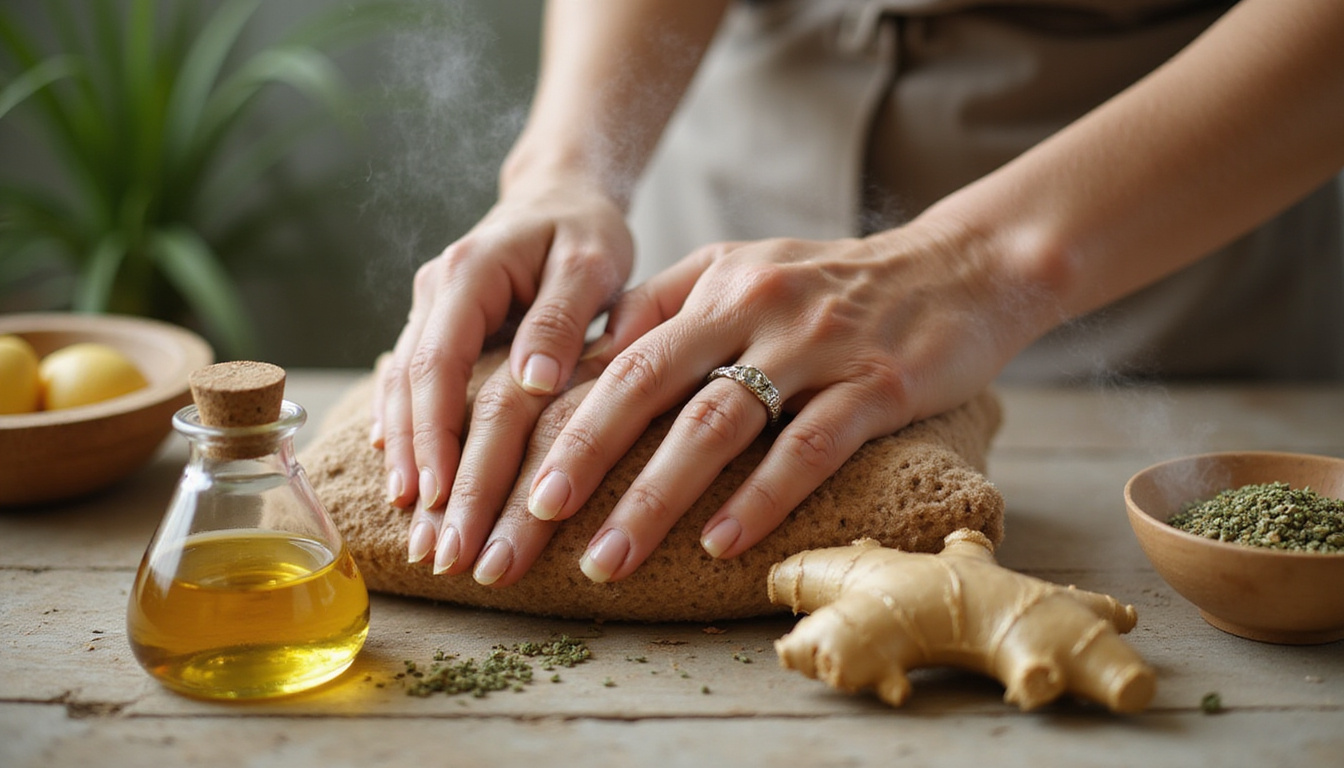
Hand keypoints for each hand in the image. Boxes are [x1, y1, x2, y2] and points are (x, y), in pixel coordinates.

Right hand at [372, 177, 632, 565]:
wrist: (561, 197)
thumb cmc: (585, 229)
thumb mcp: (590, 262)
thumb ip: (561, 317)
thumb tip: (533, 382)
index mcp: (468, 271)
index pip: (438, 362)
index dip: (436, 433)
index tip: (444, 497)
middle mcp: (434, 292)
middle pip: (413, 391)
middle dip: (420, 470)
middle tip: (433, 544)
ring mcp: (428, 313)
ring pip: (404, 395)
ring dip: (409, 464)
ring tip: (419, 532)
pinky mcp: (438, 332)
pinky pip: (412, 390)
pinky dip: (409, 437)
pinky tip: (408, 486)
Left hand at [508, 224, 1034, 582]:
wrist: (963, 267)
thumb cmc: (839, 284)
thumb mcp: (745, 270)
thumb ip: (667, 307)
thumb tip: (584, 363)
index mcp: (711, 280)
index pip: (616, 351)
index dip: (555, 414)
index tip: (508, 477)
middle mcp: (752, 304)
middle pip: (646, 384)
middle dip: (579, 457)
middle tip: (528, 523)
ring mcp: (815, 344)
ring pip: (716, 424)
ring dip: (655, 498)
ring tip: (607, 560)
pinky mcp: (877, 382)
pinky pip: (807, 447)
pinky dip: (758, 497)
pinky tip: (718, 544)